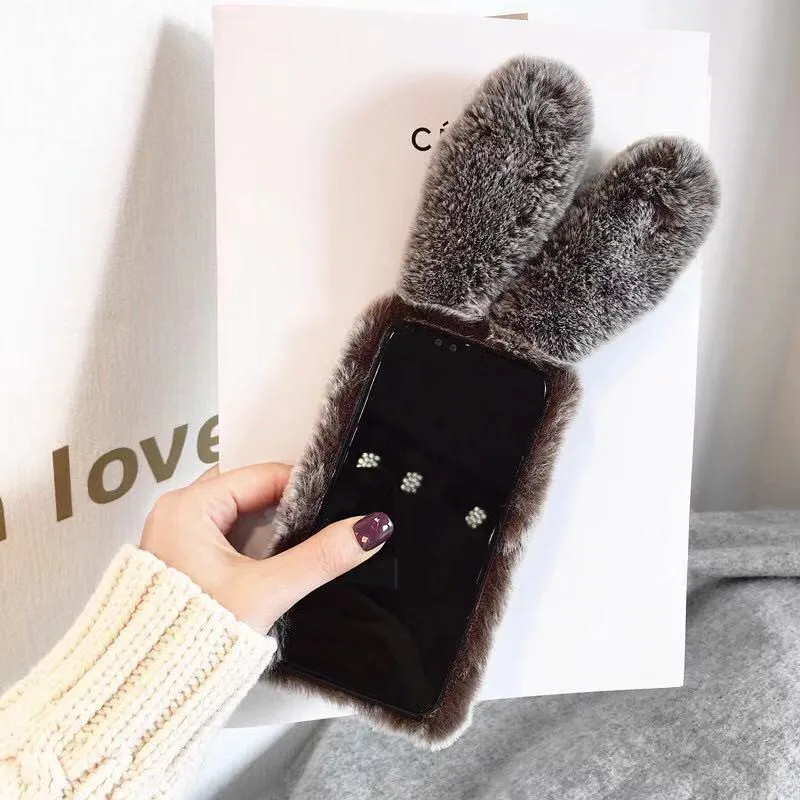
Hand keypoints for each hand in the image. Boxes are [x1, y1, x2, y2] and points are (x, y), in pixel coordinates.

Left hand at [140, 463, 392, 633]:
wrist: (148, 690)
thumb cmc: (190, 637)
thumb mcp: (267, 591)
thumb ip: (320, 557)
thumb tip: (367, 530)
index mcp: (188, 506)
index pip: (261, 475)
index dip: (304, 487)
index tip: (335, 504)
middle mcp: (177, 512)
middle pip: (250, 489)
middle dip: (287, 507)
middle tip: (319, 524)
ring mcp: (177, 534)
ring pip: (240, 512)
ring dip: (270, 527)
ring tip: (298, 545)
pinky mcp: (183, 556)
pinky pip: (227, 532)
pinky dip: (253, 543)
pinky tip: (271, 561)